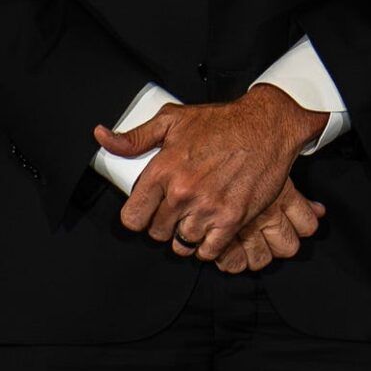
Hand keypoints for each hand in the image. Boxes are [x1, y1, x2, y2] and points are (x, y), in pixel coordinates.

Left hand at [95, 84, 325, 260]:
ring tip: (197, 217)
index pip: (132, 218)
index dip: (140, 216)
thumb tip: (102, 138)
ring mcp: (208, 208)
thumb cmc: (222, 122)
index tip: (150, 211)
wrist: (268, 125)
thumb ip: (135, 137)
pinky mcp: (232, 218)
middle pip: (157, 233)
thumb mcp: (174, 120)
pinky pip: (208, 251)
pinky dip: (209, 245)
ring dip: (188, 234)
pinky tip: (212, 228)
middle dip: (166, 223)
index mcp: (163, 171)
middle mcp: (182, 192)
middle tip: (179, 210)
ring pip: (182, 244)